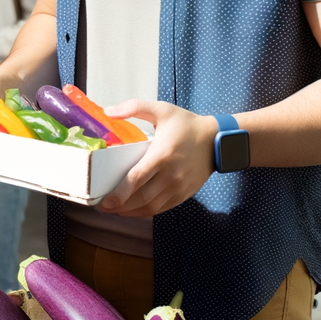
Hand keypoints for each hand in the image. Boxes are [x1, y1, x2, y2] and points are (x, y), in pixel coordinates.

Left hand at [99, 100, 218, 216]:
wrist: (217, 139)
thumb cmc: (187, 124)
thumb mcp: (161, 109)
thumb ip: (134, 107)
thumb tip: (108, 111)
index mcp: (162, 154)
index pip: (138, 178)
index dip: (120, 193)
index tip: (105, 201)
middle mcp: (172, 174)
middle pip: (142, 197)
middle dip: (120, 206)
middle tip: (103, 207)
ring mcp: (179, 186)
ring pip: (152, 206)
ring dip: (132, 212)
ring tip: (115, 210)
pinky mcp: (185, 193)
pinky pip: (163, 208)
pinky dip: (147, 211)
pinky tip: (134, 209)